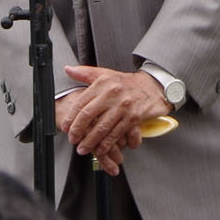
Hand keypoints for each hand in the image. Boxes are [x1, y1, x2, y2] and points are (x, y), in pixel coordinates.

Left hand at [56, 66, 171, 175]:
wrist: (154, 86)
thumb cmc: (127, 82)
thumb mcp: (106, 74)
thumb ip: (85, 73)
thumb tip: (67, 69)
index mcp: (103, 83)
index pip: (82, 102)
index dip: (71, 117)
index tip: (66, 127)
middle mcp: (112, 94)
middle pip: (89, 115)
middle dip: (78, 130)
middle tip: (72, 140)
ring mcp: (123, 107)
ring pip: (102, 127)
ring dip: (90, 141)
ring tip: (83, 148)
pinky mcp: (133, 118)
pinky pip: (117, 134)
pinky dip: (107, 144)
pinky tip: (100, 149)